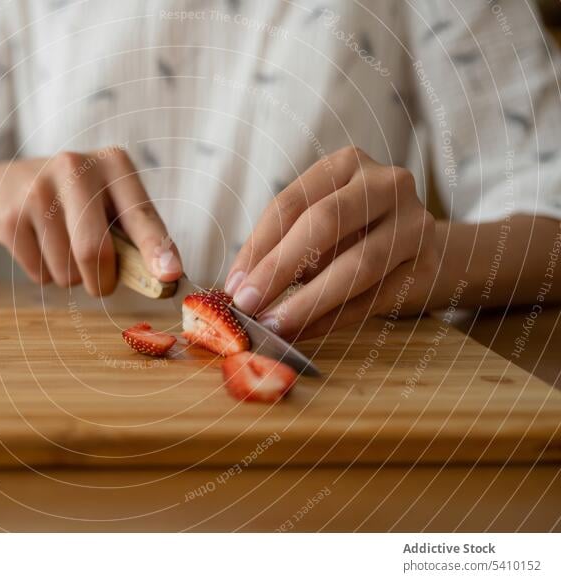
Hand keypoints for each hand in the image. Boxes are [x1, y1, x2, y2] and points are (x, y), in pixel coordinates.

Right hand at [0, 146, 181, 295]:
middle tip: (101, 283)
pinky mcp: (10, 216)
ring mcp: (37, 190)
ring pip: (67, 271)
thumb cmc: (79, 204)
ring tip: (63, 247)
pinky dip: (46, 275)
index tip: (170, 275)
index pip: (140, 214)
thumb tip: (167, 279)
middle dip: (102, 281)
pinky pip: (40, 275)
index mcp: (113, 163)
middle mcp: (74, 167)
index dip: (155, 248)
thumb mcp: (110, 204)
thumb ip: (137, 238)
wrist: (8, 186)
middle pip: (94, 251)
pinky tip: (40, 246)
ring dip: (72, 277)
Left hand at [225, 146, 438, 339]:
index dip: (258, 246)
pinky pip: (373, 298)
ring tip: (275, 325)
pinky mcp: (427, 266)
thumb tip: (239, 286)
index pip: (291, 203)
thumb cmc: (351, 234)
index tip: (233, 283)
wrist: (421, 248)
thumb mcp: (314, 225)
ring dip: (308, 301)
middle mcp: (386, 184)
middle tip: (248, 304)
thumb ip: (281, 246)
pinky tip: (304, 331)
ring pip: (357, 265)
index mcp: (346, 164)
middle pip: (325, 223)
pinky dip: (333, 319)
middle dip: (280, 268)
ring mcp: (414, 223)